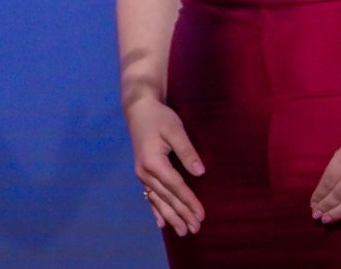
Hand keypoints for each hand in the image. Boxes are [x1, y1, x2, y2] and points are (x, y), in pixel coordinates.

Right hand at [126, 95, 205, 236]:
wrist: (139, 110)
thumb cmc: (159, 118)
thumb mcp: (175, 130)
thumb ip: (187, 152)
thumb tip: (200, 173)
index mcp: (153, 162)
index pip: (176, 186)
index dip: (189, 202)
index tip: (202, 215)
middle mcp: (145, 172)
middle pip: (167, 197)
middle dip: (182, 214)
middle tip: (196, 229)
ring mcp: (141, 174)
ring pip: (158, 200)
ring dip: (171, 217)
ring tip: (183, 231)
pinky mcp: (142, 174)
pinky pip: (149, 196)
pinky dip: (155, 211)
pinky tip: (161, 224)